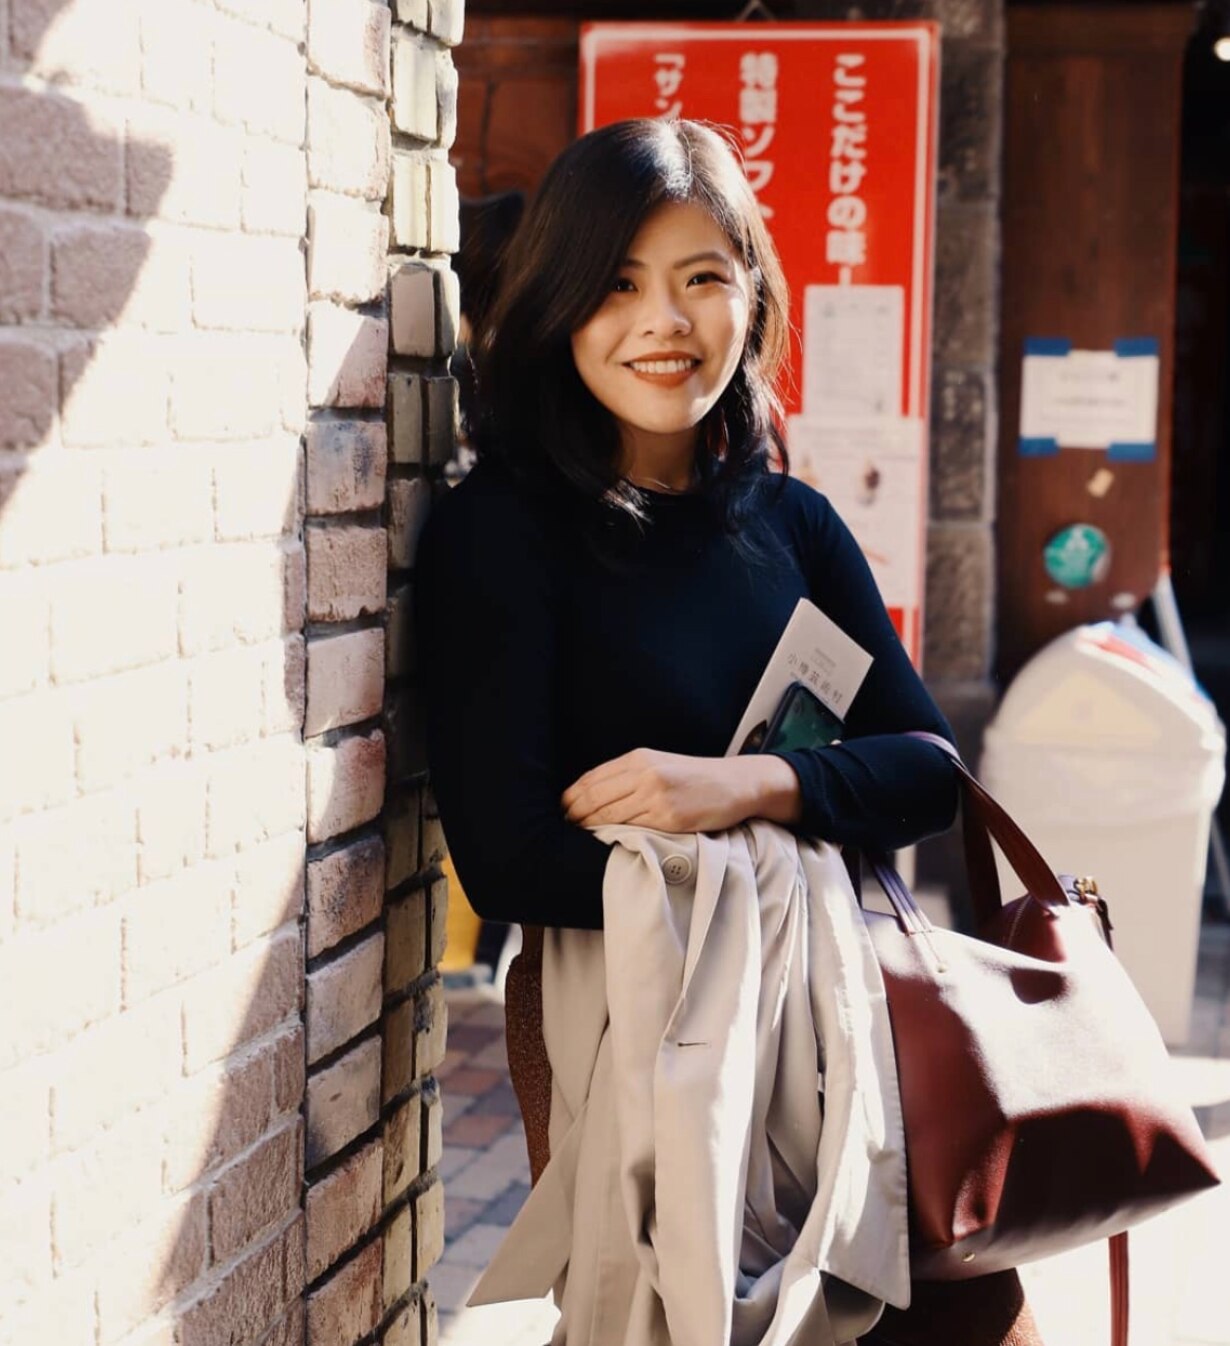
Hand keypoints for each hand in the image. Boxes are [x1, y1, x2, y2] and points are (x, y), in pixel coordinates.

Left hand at [561, 748, 801, 833]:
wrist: (735, 784)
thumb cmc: (694, 778)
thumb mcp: (659, 765)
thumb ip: (628, 776)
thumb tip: (591, 797)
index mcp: (638, 758)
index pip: (591, 780)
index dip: (570, 799)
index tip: (561, 812)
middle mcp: (645, 774)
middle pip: (593, 798)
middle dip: (573, 816)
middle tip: (565, 830)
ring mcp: (656, 796)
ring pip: (608, 816)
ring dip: (589, 830)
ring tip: (579, 839)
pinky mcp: (669, 818)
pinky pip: (632, 830)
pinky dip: (614, 838)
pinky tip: (605, 843)